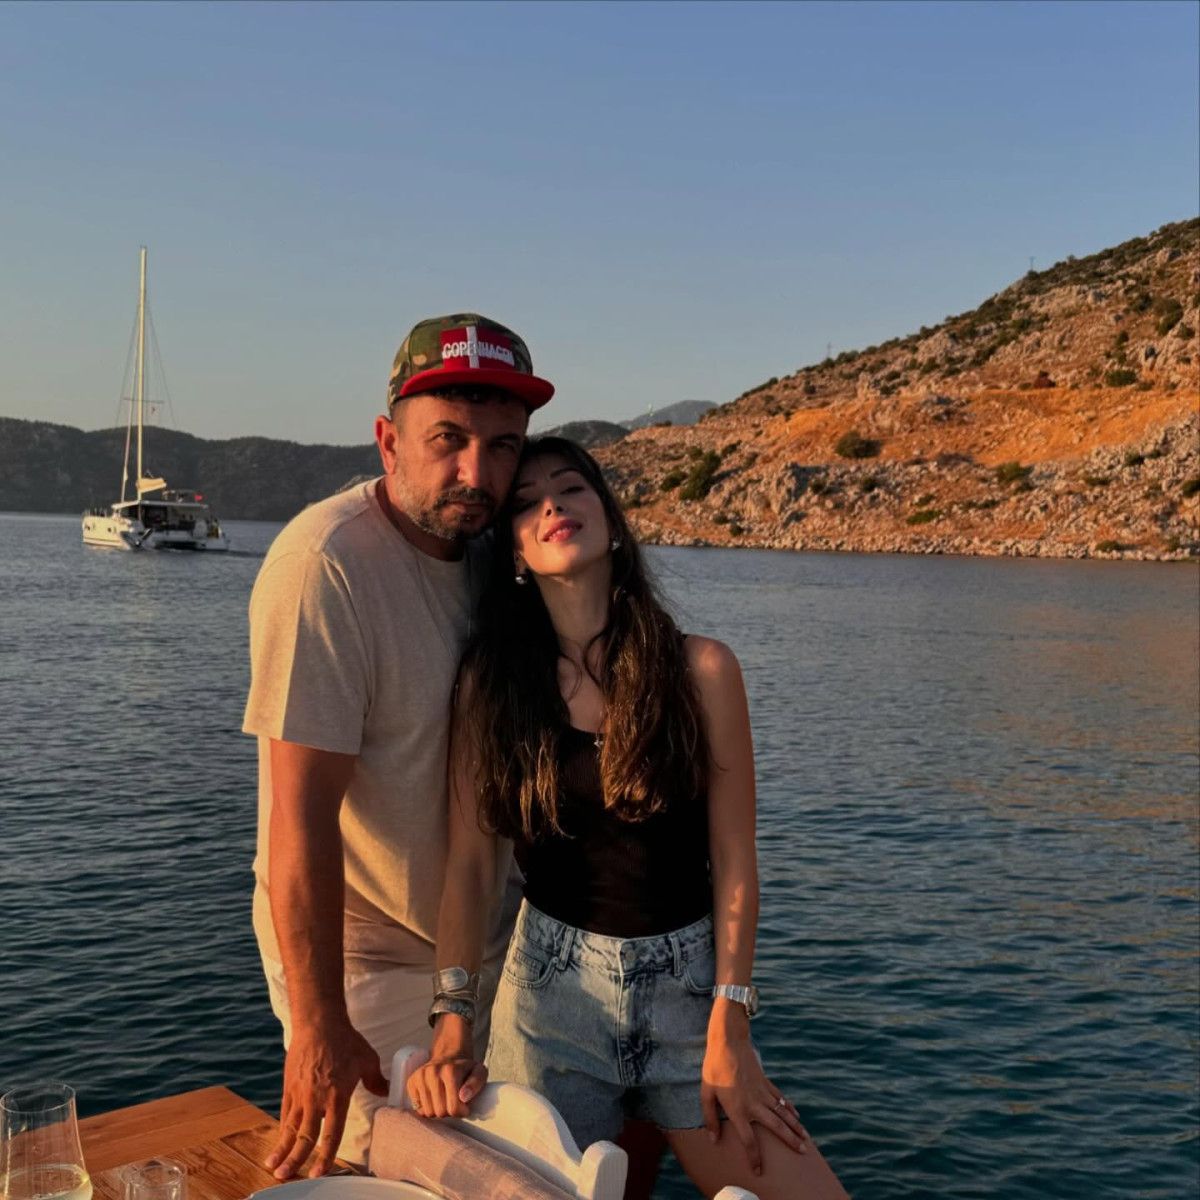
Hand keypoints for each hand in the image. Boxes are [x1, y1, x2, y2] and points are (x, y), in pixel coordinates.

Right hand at [266, 1019, 387, 1179]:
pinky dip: (282, 1128)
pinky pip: (285, 1113)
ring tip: (273, 1166)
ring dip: (282, 1148)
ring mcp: (300, 1094)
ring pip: (290, 1127)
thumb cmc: (346, 1040)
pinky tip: (279, 1140)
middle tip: (286, 1176)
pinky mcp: (289, 1087)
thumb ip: (377, 1080)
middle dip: (296, 1159)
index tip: (319, 1172)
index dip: (326, 1156)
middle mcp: (316, 1099)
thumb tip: (386, 1090)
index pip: (331, 1133)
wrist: (319, 1023)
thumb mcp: (367, 1059)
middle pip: (305, 1136)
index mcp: (338, 1096)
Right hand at [405, 1015, 487, 1118]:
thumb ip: (476, 1084)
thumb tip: (463, 1097)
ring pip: (428, 1112)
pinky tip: (433, 1098)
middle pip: (440, 1112)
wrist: (448, 1054)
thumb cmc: (465, 1069)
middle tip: (454, 1101)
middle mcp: (432, 1073)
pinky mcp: (411, 1082)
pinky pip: (417, 1108)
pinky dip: (426, 1107)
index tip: (465, 1106)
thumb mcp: (479, 1072)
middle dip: (449, 1111)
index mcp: (450, 1071)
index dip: (462, 1112)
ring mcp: (419, 1077)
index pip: (454, 1108)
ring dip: (437, 1110)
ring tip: (444, 1099)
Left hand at [700, 1012, 809, 1176]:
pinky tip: (796, 1115)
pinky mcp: (766, 1081)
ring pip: (783, 1113)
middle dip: (790, 1141)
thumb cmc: (714, 1068)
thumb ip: (709, 1118)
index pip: (749, 1140)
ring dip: (795, 1127)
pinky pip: (780, 1098)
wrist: (728, 1042)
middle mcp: (754, 1104)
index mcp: (738, 1110)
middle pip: (776, 1127)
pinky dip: (789, 1107)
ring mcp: (762, 1092)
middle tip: (802, 1152)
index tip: (760, 1171)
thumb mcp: (706, 1093)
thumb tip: (713, 1140)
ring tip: (805, 1139)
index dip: (755, 1158)